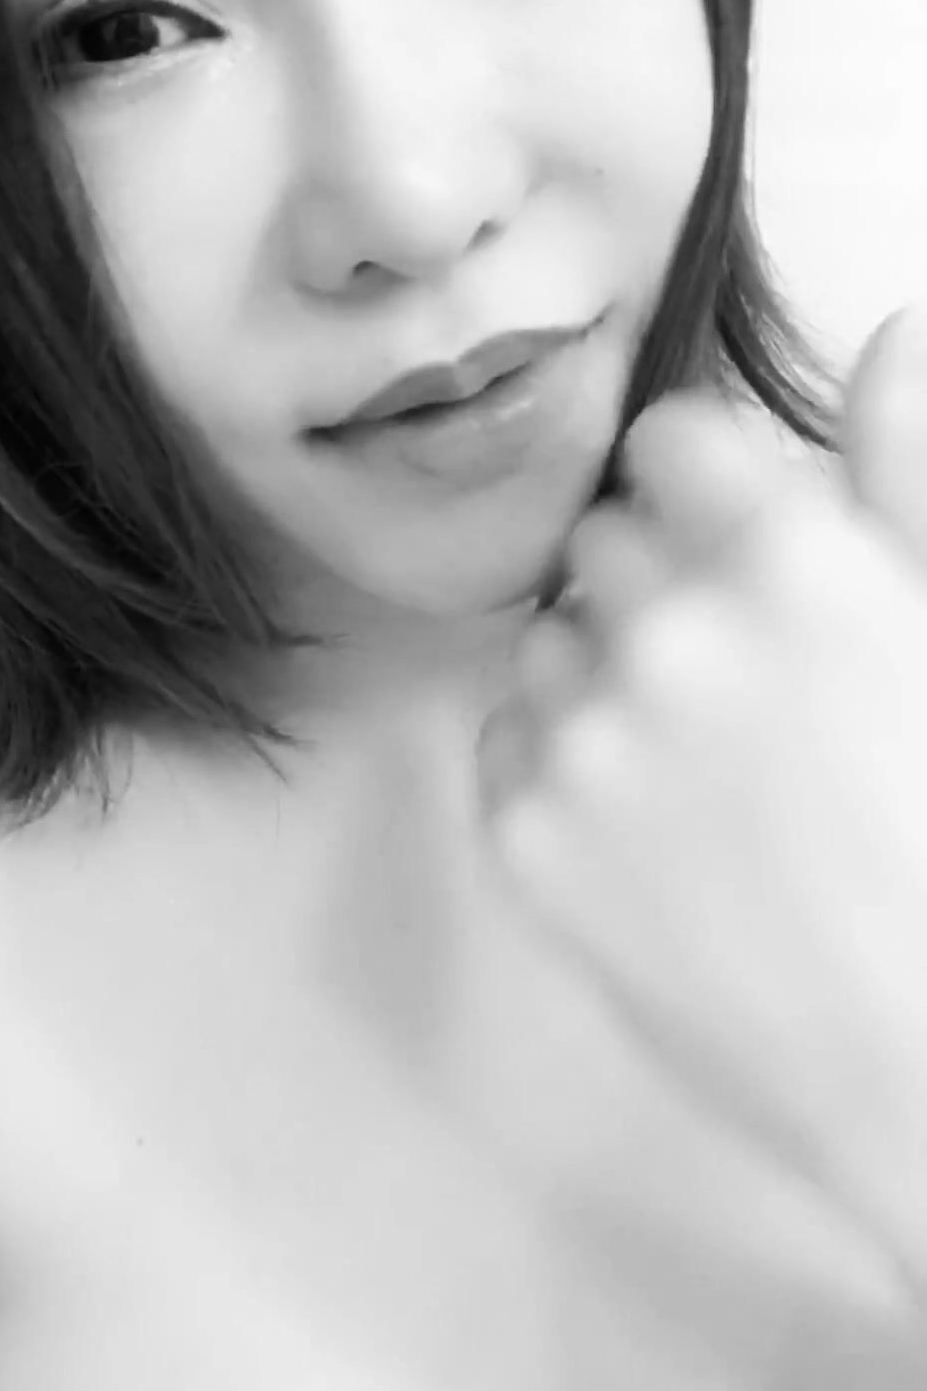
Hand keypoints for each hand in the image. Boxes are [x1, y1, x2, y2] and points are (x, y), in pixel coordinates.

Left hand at [478, 306, 926, 1288]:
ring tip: (694, 763)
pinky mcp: (526, 838)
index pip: (669, 440)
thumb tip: (895, 332)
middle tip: (733, 679)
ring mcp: (585, 737)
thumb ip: (911, 469)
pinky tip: (646, 827)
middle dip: (658, 580)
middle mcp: (666, 628)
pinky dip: (558, 764)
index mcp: (786, 558)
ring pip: (548, 639)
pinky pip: (506, 739)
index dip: (706, 490)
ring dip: (602, 673)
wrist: (916, 1058)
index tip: (736, 546)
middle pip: (603, 539)